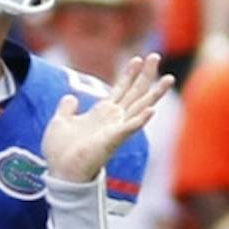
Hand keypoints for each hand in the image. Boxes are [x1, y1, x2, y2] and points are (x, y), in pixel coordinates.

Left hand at [41, 53, 172, 182]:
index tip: (137, 58)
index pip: (120, 89)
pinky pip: (130, 128)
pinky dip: (141, 119)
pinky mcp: (113, 140)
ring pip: (141, 107)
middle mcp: (113, 119)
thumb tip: (71, 97)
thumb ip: (67, 108)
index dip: (129, 73)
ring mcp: (116, 129)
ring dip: (155, 93)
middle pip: (135, 92)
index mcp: (102, 113)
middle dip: (146, 74)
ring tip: (168, 78)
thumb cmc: (60, 152)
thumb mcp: (60, 122)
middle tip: (156, 56)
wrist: (60, 172)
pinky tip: (152, 110)